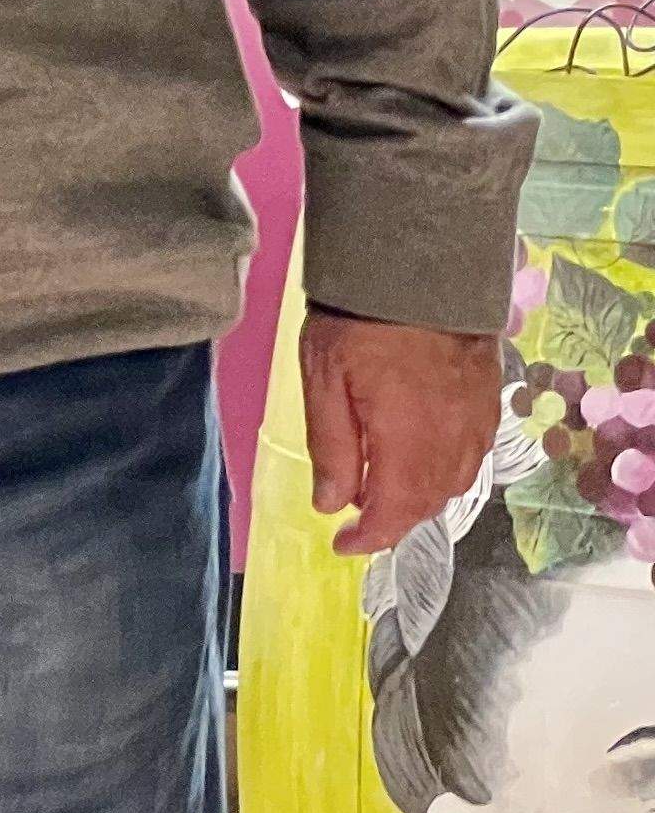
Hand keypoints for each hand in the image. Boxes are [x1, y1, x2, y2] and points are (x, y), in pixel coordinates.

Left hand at [305, 307, 502, 557]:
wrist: (419, 267)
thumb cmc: (359, 319)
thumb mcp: (323, 380)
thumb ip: (331, 447)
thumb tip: (331, 505)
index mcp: (408, 439)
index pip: (394, 511)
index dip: (368, 538)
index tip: (343, 544)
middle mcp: (452, 439)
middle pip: (427, 503)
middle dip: (392, 520)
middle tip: (356, 522)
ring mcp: (477, 421)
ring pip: (453, 484)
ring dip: (419, 499)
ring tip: (382, 492)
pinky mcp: (489, 402)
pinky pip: (471, 456)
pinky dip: (444, 472)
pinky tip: (419, 461)